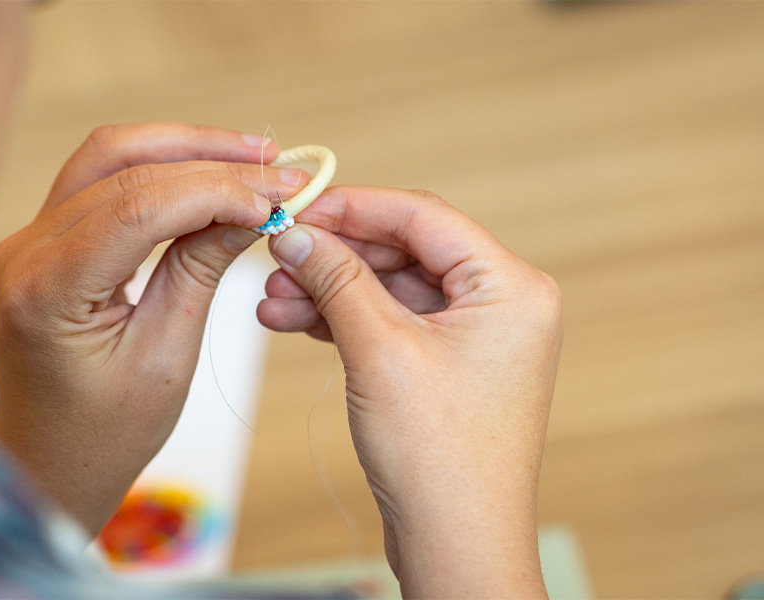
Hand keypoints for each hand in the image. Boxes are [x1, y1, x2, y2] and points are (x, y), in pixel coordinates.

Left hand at [0, 123, 309, 533]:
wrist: (47, 463)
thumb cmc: (104, 432)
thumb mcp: (166, 356)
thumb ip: (201, 270)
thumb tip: (252, 208)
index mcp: (48, 289)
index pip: (139, 205)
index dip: (216, 190)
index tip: (276, 199)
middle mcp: (25, 250)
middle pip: (120, 161)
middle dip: (207, 155)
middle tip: (276, 164)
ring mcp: (29, 240)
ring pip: (109, 157)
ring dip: (184, 148)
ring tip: (252, 157)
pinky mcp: (45, 241)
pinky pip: (103, 182)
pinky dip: (161, 170)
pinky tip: (209, 175)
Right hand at [258, 187, 560, 597]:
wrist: (456, 545)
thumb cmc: (440, 458)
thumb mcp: (379, 351)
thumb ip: (338, 280)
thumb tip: (299, 234)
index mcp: (510, 287)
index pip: (422, 217)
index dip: (353, 207)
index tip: (297, 210)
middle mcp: (501, 304)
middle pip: (404, 251)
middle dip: (335, 257)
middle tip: (276, 259)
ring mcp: (475, 338)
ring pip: (391, 289)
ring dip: (331, 290)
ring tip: (271, 300)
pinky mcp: (447, 367)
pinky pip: (391, 323)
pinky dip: (345, 321)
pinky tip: (295, 321)